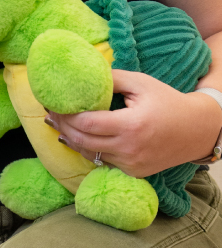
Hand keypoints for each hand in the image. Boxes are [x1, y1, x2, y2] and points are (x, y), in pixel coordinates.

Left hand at [47, 70, 221, 178]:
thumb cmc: (168, 102)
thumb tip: (81, 75)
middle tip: (50, 113)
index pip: (86, 124)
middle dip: (62, 126)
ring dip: (70, 139)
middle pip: (82, 141)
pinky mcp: (133, 172)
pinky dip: (88, 149)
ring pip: (89, 154)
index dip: (65, 115)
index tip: (53, 103)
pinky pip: (102, 161)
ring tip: (57, 123)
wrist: (198, 129)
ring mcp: (132, 164)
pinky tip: (77, 137)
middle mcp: (130, 149)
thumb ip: (110, 79)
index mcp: (131, 126)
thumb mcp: (141, 83)